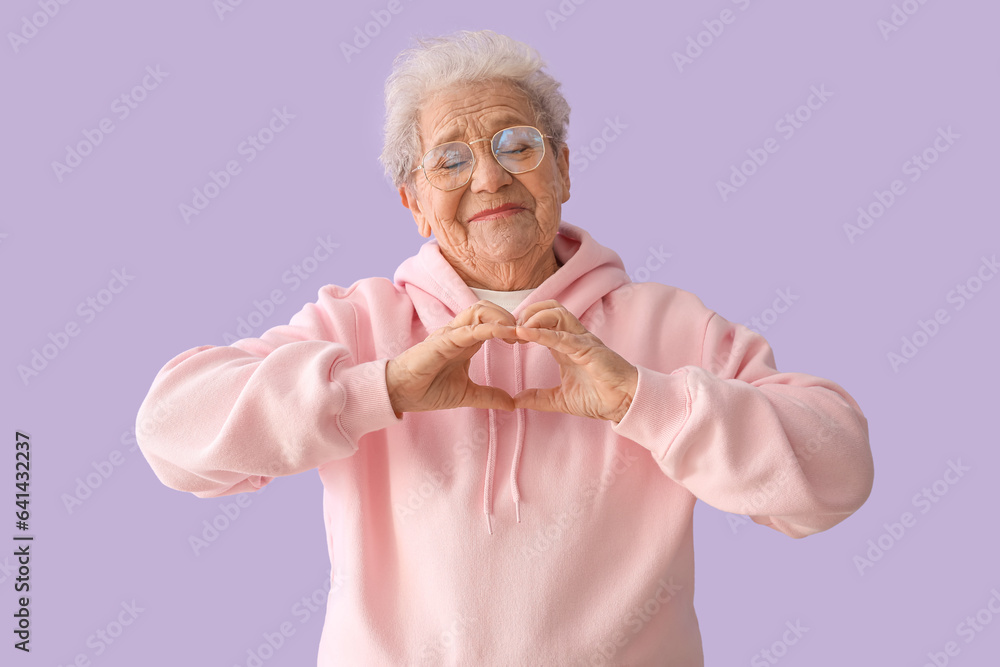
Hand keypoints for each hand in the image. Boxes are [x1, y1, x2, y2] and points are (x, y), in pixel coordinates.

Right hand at [386, 301, 519, 415]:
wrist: (400, 395)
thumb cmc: (427, 390)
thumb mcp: (466, 395)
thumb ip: (489, 396)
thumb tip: (512, 404)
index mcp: (466, 341)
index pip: (491, 320)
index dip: (511, 325)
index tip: (527, 340)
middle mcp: (459, 332)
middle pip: (487, 308)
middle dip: (509, 316)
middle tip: (524, 335)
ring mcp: (450, 334)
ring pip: (479, 310)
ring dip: (501, 318)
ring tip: (516, 333)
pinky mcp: (442, 341)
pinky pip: (468, 329)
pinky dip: (489, 329)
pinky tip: (504, 335)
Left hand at [512, 299, 637, 422]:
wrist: (626, 404)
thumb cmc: (600, 398)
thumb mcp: (561, 399)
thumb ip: (539, 398)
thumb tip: (516, 400)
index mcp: (566, 346)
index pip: (544, 322)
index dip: (524, 323)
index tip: (506, 335)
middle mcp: (574, 338)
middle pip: (550, 308)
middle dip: (528, 312)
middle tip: (511, 328)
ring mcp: (582, 341)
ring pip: (557, 313)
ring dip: (534, 317)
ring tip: (517, 329)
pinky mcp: (588, 349)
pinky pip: (562, 336)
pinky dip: (541, 333)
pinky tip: (524, 333)